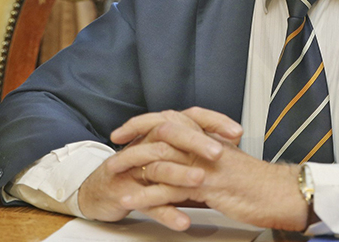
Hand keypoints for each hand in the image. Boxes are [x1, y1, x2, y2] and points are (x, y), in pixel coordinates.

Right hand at [78, 108, 242, 228]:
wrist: (101, 190)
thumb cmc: (139, 169)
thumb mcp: (170, 153)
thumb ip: (196, 147)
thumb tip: (230, 142)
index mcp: (162, 131)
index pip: (190, 117)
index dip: (214, 122)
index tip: (237, 132)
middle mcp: (148, 143)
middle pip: (172, 133)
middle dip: (197, 142)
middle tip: (219, 152)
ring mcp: (135, 167)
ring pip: (159, 165)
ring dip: (181, 173)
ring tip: (200, 180)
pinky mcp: (125, 192)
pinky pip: (147, 202)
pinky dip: (166, 212)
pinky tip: (182, 220)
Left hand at [120, 137, 308, 231]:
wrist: (280, 194)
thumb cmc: (257, 184)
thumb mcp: (227, 165)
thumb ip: (204, 162)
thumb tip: (184, 165)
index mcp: (211, 138)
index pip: (175, 119)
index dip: (149, 120)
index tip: (129, 128)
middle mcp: (207, 146)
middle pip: (164, 130)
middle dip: (136, 133)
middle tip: (115, 140)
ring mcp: (206, 164)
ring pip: (162, 159)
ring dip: (134, 166)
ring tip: (112, 175)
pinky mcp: (207, 185)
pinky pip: (168, 189)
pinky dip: (145, 196)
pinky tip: (130, 201)